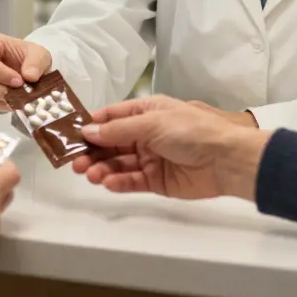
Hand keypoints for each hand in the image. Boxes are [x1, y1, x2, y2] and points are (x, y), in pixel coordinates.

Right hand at [0, 33, 51, 110]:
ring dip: (2, 99)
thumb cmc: (29, 56)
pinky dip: (1, 105)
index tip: (19, 82)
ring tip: (20, 99)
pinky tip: (15, 103)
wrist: (30, 67)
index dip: (0, 74)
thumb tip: (30, 76)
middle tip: (21, 94)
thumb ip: (36, 62)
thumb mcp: (39, 54)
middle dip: (2, 89)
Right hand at [73, 96, 270, 200]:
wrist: (226, 160)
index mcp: (147, 112)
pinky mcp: (156, 181)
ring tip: (90, 175)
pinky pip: (131, 181)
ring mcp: (151, 158)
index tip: (70, 135)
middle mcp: (146, 134)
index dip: (92, 126)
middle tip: (75, 162)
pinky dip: (118, 182)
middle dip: (92, 152)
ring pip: (118, 164)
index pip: (112, 117)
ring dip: (102, 168)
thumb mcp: (152, 122)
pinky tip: (107, 183)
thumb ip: (118, 129)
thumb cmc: (192, 131)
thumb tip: (88, 131)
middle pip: (111, 143)